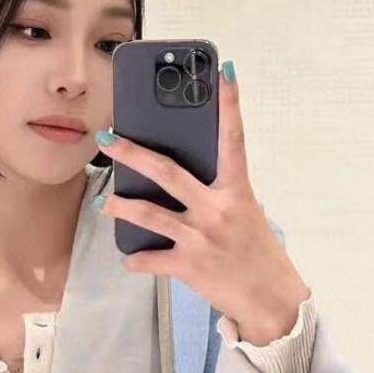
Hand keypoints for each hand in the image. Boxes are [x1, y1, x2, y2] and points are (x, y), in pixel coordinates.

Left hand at [96, 65, 311, 343]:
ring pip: (148, 214)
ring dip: (120, 206)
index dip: (230, 103)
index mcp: (236, 192)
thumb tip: (182, 181)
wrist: (270, 301)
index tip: (223, 71)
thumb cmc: (257, 254)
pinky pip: (150, 259)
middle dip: (133, 153)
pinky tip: (129, 258)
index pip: (234, 139)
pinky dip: (137, 259)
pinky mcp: (188, 266)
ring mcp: (200, 238)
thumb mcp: (246, 215)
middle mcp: (216, 210)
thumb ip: (218, 195)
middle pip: (167, 172)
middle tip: (108, 139)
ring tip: (102, 201)